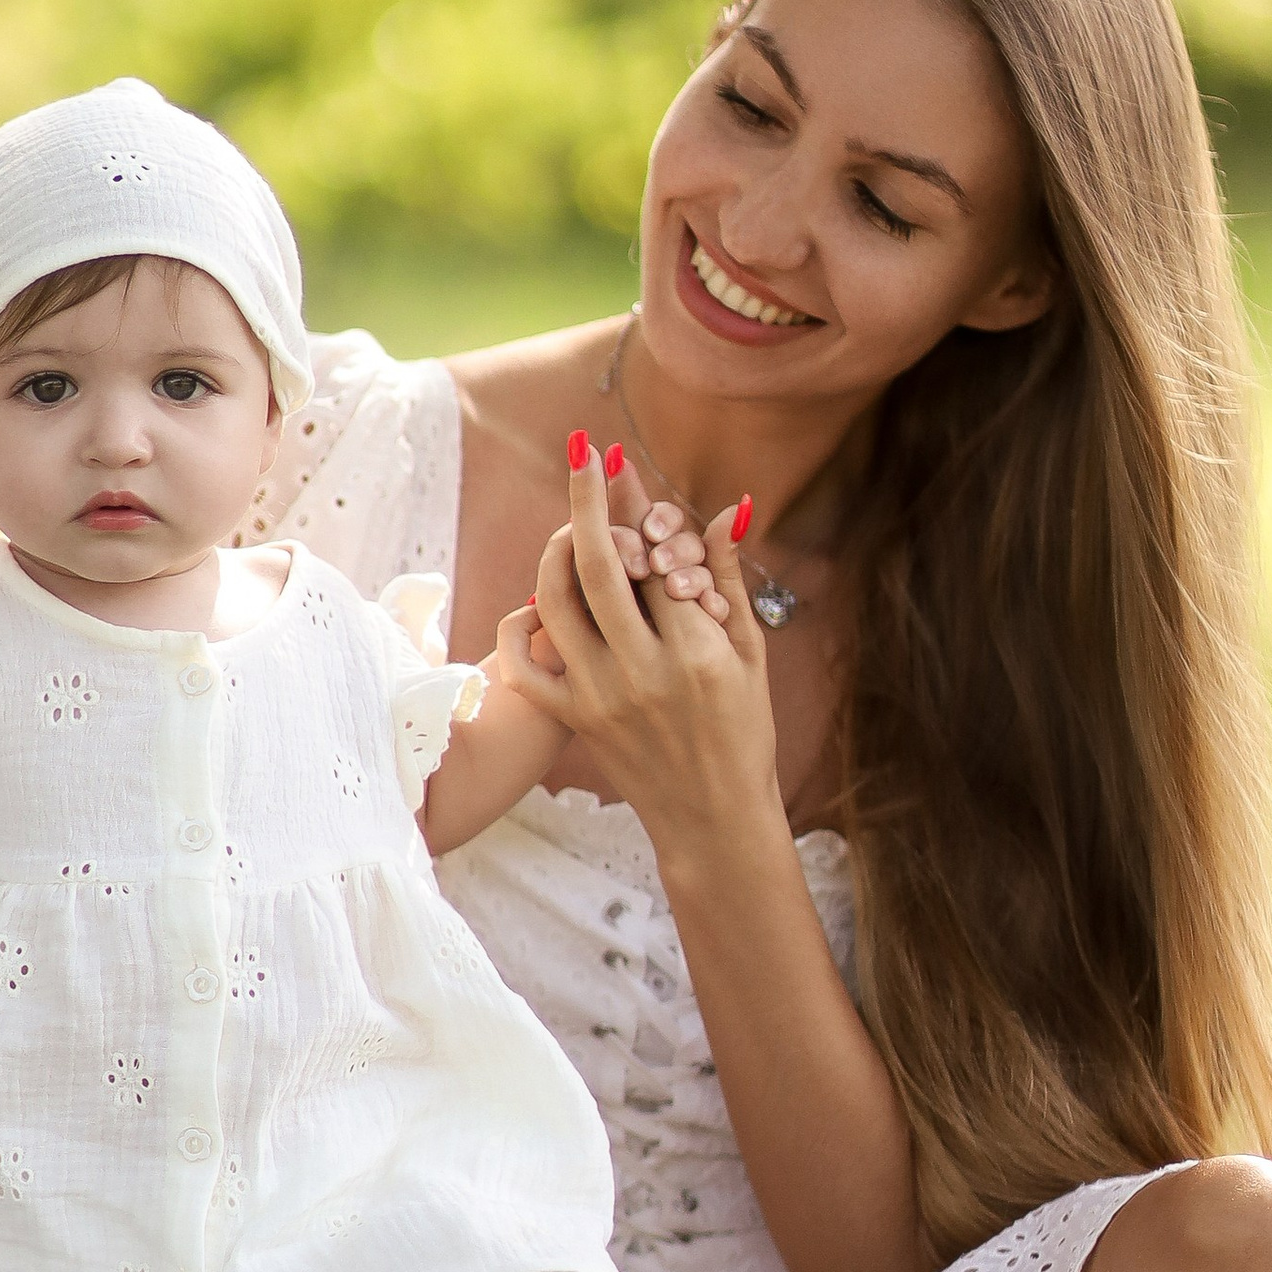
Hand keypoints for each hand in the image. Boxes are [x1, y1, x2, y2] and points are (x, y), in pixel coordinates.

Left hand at [497, 445, 778, 864]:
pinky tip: (540, 601)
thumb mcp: (749, 655)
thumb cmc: (743, 733)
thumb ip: (728, 581)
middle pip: (602, 567)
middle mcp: (644, 673)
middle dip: (589, 501)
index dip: (642, 509)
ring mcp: (600, 698)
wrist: (712, 818)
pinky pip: (524, 666)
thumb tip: (723, 510)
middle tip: (583, 453)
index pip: (660, 560)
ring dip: (557, 550)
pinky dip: (522, 624)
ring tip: (568, 523)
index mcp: (699, 654)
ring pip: (557, 604)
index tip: (622, 464)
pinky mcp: (571, 720)